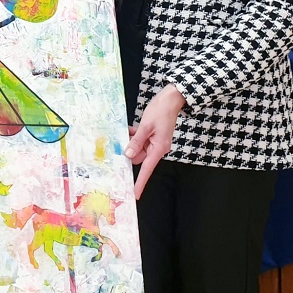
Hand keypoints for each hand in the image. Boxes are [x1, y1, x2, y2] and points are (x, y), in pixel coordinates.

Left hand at [124, 84, 184, 198]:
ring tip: (129, 130)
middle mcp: (157, 148)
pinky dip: (135, 136)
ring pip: (138, 148)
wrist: (171, 99)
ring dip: (131, 141)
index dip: (140, 182)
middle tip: (122, 141)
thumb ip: (136, 141)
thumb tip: (128, 155)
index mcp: (158, 148)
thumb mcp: (145, 126)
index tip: (134, 194)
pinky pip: (140, 140)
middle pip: (139, 157)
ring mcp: (155, 142)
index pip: (147, 170)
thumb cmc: (160, 111)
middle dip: (130, 150)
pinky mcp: (153, 136)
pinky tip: (131, 128)